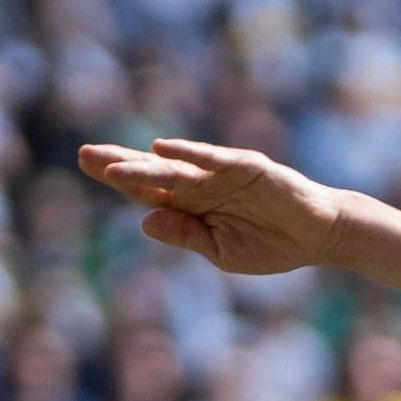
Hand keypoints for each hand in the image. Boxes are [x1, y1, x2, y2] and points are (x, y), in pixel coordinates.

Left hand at [76, 138, 349, 274]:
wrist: (318, 235)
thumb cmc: (272, 244)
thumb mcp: (222, 252)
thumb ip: (185, 235)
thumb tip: (144, 221)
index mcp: (192, 205)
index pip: (148, 188)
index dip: (119, 177)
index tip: (86, 165)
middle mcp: (201, 184)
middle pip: (152, 172)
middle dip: (118, 163)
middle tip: (82, 155)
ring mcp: (222, 174)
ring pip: (176, 168)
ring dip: (143, 166)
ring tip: (110, 166)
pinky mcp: (247, 168)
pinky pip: (214, 161)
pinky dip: (190, 154)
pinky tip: (163, 149)